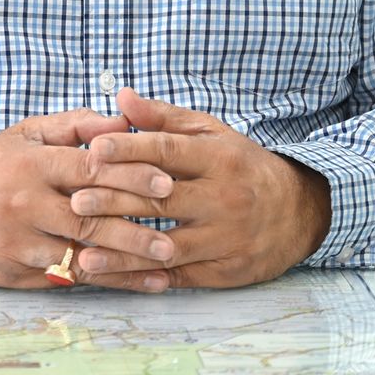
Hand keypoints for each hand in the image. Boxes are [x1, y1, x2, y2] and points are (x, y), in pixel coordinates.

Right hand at [0, 106, 179, 289]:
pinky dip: (105, 280)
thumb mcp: (28, 135)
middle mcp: (26, 205)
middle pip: (89, 218)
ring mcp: (20, 243)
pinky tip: (138, 281)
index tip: (166, 181)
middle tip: (175, 232)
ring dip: (126, 260)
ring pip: (81, 254)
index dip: (130, 175)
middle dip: (136, 226)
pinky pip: (68, 278)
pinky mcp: (17, 274)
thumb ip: (75, 126)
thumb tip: (120, 121)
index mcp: (32, 165)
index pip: (89, 170)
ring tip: (165, 260)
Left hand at [68, 87, 332, 289]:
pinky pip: (178, 277)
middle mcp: (224, 198)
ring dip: (123, 250)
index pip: (168, 151)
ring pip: (167, 246)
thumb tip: (121, 96)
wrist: (298, 212)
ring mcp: (225, 238)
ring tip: (84, 251)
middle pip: (163, 199)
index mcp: (219, 158)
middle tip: (76, 201)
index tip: (93, 149)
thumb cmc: (242, 166)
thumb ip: (163, 117)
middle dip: (116, 200)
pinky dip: (144, 278)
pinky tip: (115, 277)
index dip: (129, 149)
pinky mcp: (225, 271)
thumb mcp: (211, 133)